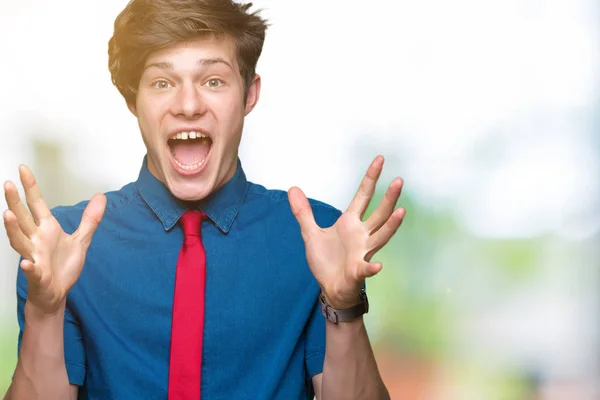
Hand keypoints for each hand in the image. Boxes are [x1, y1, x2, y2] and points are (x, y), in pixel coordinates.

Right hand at [3, 165, 105, 315]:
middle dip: (14, 201)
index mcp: (46, 229)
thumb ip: (90, 219)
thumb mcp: (81, 240)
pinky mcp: (38, 275)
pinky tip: (26, 263)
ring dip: (12, 229)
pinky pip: (32, 271)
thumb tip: (101, 197)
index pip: (36, 204)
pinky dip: (28, 267)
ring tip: (7, 215)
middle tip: (7, 184)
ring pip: (19, 241)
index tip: (22, 168)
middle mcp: (36, 240)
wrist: (57, 292)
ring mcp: (34, 257)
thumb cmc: (63, 266)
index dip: (30, 187)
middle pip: (23, 218)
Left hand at [288, 155, 404, 308]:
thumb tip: (292, 188)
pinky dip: (372, 268)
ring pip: (381, 236)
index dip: (371, 177)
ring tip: (401, 212)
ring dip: (391, 225)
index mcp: (350, 222)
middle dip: (389, 197)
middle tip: (399, 180)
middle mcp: (361, 234)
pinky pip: (366, 268)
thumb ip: (303, 212)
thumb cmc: (326, 261)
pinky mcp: (358, 270)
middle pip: (379, 213)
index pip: (363, 195)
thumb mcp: (310, 233)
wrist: (330, 288)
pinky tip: (377, 265)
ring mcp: (363, 252)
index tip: (380, 159)